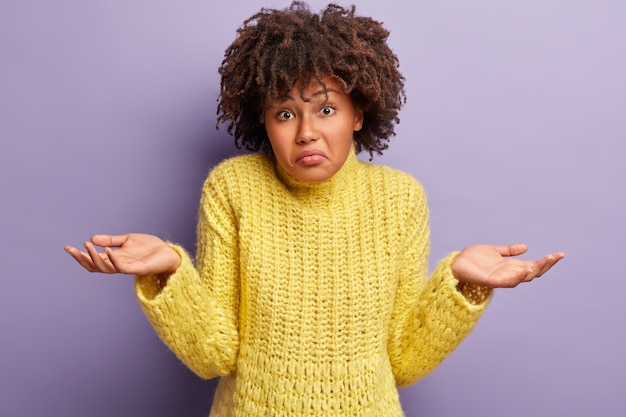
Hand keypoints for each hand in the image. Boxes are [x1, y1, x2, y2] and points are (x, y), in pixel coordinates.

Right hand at [65, 233, 180, 274]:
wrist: (168, 253)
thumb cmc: (149, 248)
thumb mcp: (127, 240)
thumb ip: (110, 241)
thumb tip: (92, 238)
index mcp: (114, 258)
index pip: (93, 260)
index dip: (80, 255)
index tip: (67, 247)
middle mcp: (118, 265)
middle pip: (95, 266)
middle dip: (82, 258)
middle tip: (71, 249)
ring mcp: (127, 268)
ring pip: (105, 268)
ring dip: (95, 258)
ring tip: (87, 246)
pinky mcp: (138, 269)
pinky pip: (122, 267)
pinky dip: (113, 259)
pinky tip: (107, 250)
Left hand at [451, 244, 563, 287]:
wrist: (455, 264)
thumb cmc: (472, 259)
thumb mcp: (494, 250)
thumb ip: (509, 250)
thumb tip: (525, 247)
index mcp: (511, 266)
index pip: (534, 265)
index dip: (546, 261)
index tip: (559, 254)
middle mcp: (509, 273)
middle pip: (533, 272)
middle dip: (546, 265)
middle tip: (557, 256)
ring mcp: (502, 278)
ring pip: (524, 277)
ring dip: (535, 270)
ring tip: (545, 261)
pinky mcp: (492, 281)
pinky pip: (509, 282)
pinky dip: (518, 277)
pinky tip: (526, 269)